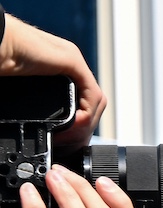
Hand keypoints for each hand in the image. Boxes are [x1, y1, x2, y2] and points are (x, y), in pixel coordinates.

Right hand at [0, 14, 108, 145]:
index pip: (80, 106)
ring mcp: (72, 61)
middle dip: (81, 132)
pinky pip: (92, 94)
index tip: (61, 146)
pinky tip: (72, 125)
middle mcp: (69, 66)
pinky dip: (86, 114)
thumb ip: (36, 109)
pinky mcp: (72, 60)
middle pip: (90, 107)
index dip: (75, 130)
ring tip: (64, 139)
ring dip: (84, 127)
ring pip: (94, 103)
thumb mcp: (22, 93)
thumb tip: (30, 133)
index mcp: (57, 73)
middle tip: (64, 146)